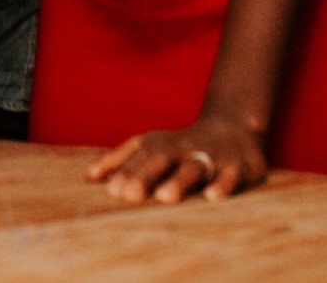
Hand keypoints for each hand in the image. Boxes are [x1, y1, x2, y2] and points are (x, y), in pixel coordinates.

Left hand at [86, 112, 267, 203]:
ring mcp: (211, 156)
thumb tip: (88, 177)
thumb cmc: (180, 146)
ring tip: (165, 197)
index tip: (113, 191)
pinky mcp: (238, 167)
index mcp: (159, 144)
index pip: (140, 158)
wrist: (233, 129)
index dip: (127, 173)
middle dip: (146, 175)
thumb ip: (119, 160)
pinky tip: (212, 196)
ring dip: (179, 181)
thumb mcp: (150, 146)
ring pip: (194, 168)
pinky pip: (231, 176)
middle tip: (131, 195)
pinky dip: (223, 185)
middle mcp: (183, 149)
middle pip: (162, 160)